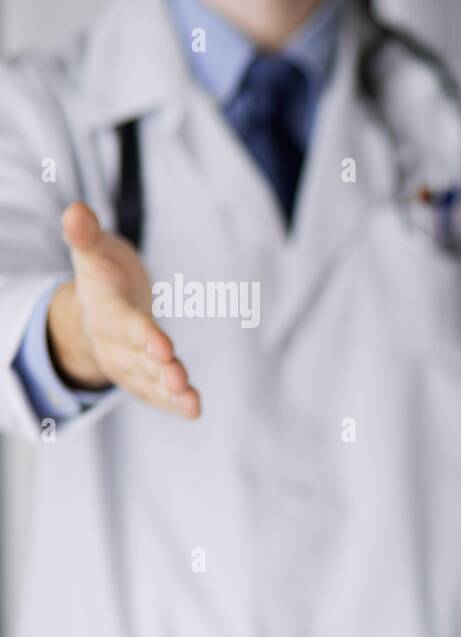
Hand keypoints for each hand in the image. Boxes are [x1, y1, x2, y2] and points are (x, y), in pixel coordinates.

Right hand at [48, 202, 199, 417]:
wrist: (99, 304)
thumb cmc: (102, 273)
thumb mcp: (93, 251)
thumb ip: (85, 236)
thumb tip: (76, 211)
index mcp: (103, 310)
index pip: (123, 323)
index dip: (141, 334)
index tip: (162, 344)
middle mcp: (111, 342)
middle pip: (135, 358)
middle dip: (157, 368)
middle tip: (178, 377)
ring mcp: (125, 363)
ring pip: (147, 380)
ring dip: (169, 392)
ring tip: (191, 402)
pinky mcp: (140, 377)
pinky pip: (155, 394)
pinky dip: (174, 403)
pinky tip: (194, 410)